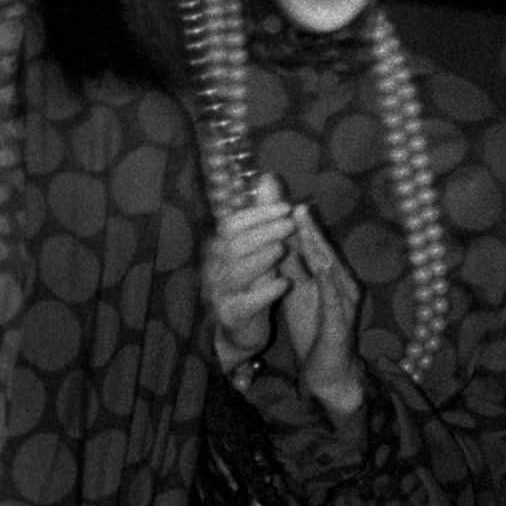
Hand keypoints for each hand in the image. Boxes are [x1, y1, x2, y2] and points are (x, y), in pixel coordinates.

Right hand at [203, 175, 294, 375]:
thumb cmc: (254, 282)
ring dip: (260, 259)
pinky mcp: (230, 316)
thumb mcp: (261, 247)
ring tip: (282, 250)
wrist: (244, 329)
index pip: (232, 224)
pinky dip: (264, 293)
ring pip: (235, 273)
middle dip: (263, 232)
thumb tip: (268, 177)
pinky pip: (244, 304)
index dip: (258, 214)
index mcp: (222, 249)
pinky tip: (283, 283)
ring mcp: (219, 293)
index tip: (287, 207)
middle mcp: (216, 268)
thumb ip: (263, 215)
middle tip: (290, 224)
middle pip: (233, 245)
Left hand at [278, 205, 366, 418]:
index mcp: (330, 277)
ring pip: (331, 268)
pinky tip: (319, 266)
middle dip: (310, 228)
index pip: (315, 246)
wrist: (329, 370)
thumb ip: (292, 268)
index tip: (284, 203)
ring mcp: (345, 303)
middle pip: (325, 251)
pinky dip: (326, 280)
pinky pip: (333, 298)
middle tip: (296, 205)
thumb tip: (280, 240)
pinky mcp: (342, 322)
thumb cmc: (315, 330)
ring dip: (319, 246)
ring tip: (306, 228)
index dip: (301, 225)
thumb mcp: (298, 293)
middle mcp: (342, 284)